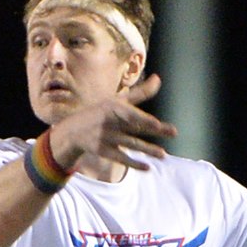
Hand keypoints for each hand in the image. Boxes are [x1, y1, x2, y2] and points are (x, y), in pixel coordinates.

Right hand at [48, 74, 176, 173]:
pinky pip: (121, 158)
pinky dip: (134, 163)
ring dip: (148, 150)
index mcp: (115, 108)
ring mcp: (107, 138)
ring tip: (163, 155)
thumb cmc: (102, 112)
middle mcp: (111, 122)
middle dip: (154, 129)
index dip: (143, 119)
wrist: (73, 130)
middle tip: (174, 132)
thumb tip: (159, 78)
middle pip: (136, 127)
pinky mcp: (104, 151)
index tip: (157, 125)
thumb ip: (140, 93)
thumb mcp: (118, 101)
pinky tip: (147, 167)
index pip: (131, 113)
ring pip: (131, 144)